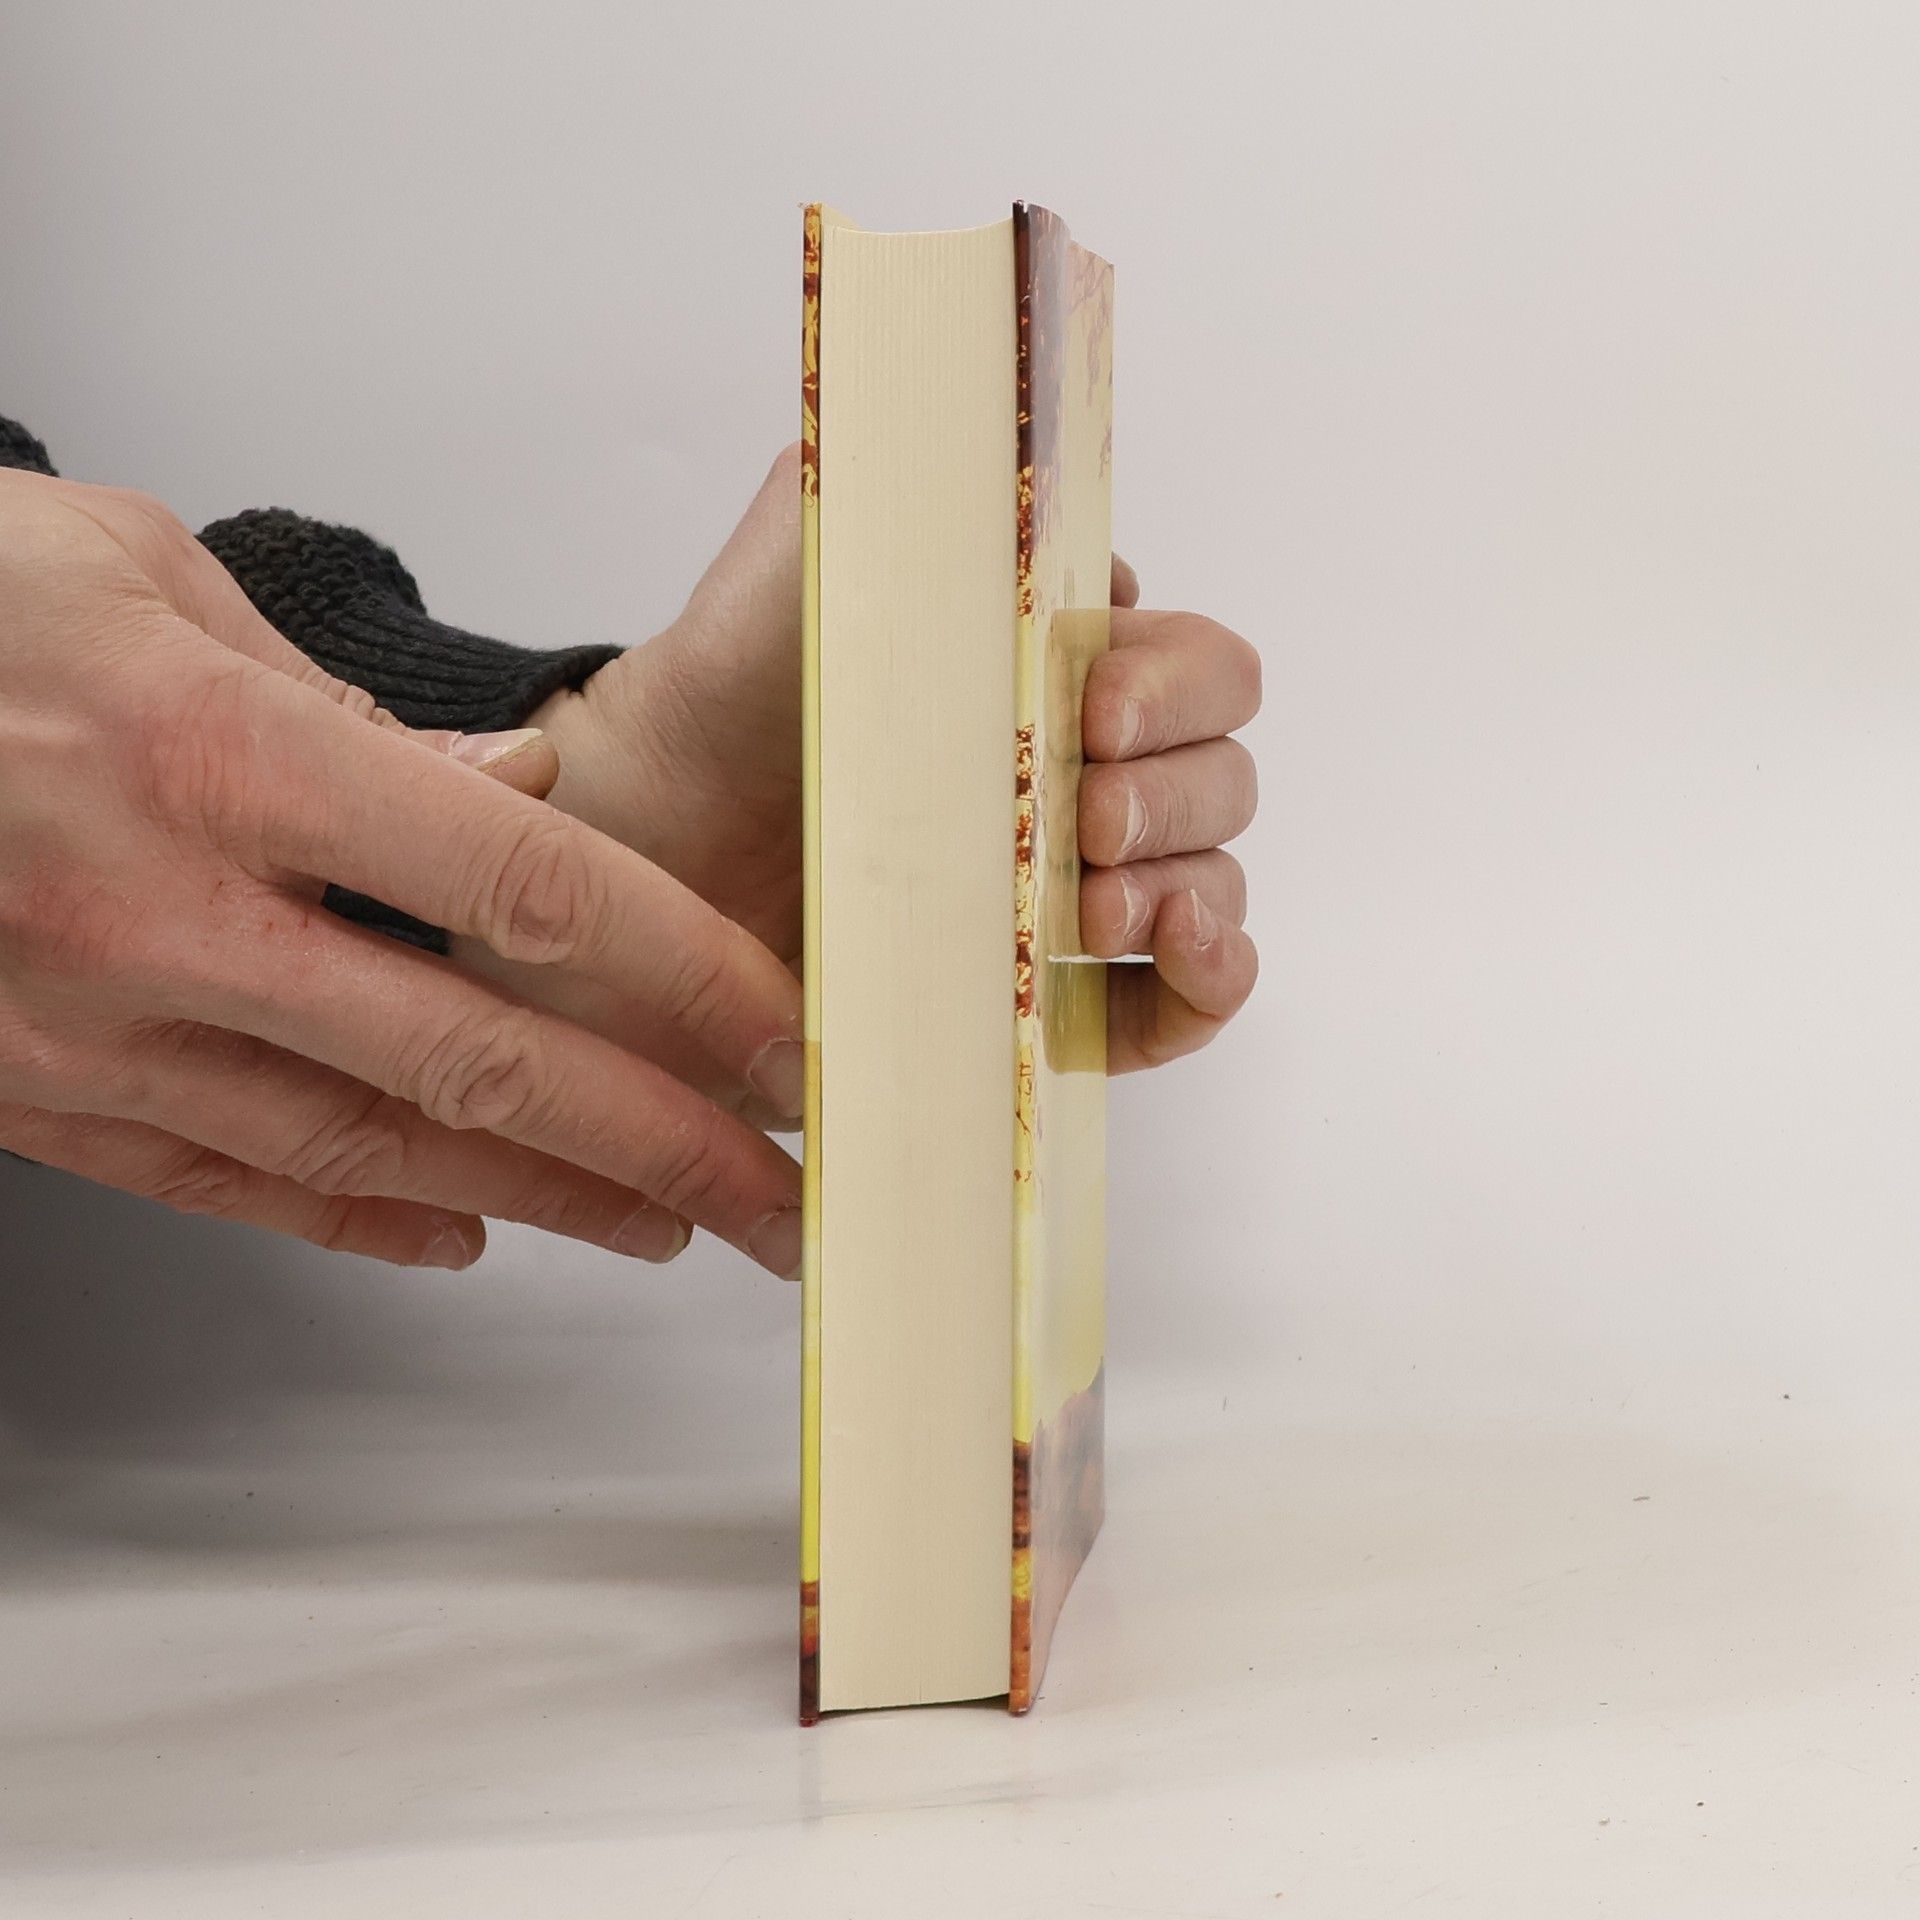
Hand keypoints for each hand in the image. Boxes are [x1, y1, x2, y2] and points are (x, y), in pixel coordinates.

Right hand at [0, 471, 804, 1274]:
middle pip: (479, 1059)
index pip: (527, 888)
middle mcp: (164, 911)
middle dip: (660, 1141)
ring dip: (542, 1196)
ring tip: (664, 1221)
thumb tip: (506, 795)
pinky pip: (228, 1180)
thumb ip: (346, 706)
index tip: (786, 1039)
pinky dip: (362, 1219)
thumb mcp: (146, 576)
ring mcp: (91, 1023)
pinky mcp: (33, 1091)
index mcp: (219, 755)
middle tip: (780, 1195)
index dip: (685, 976)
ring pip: (370, 1148)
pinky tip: (464, 1233)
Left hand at [529, 447, 1260, 1077]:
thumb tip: (1015, 414)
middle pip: (1222, 779)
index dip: (1178, 688)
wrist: (658, 820)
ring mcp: (1076, 888)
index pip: (1203, 667)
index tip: (1095, 709)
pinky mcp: (1047, 994)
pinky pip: (1179, 1002)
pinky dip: (1207, 985)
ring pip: (1215, 883)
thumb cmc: (745, 675)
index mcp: (1069, 664)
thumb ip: (918, 461)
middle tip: (1083, 814)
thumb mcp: (822, 531)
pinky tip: (1179, 962)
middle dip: (1175, 795)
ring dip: (1191, 890)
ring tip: (1094, 902)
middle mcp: (1090, 773)